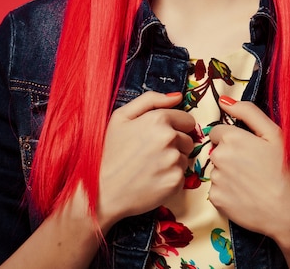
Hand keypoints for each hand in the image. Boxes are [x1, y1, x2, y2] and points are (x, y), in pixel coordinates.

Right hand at [97, 91, 194, 230]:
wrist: (101, 192)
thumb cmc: (109, 152)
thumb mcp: (121, 116)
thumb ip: (150, 100)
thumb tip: (178, 96)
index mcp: (158, 119)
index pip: (187, 120)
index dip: (175, 127)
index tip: (160, 136)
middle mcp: (170, 138)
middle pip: (188, 139)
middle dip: (175, 144)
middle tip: (152, 153)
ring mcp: (174, 161)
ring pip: (185, 158)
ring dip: (173, 161)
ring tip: (151, 166)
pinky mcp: (176, 182)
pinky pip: (182, 176)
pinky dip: (171, 178)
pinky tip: (153, 179)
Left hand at [208, 98, 289, 254]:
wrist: (289, 211)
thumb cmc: (284, 168)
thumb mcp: (273, 133)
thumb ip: (248, 112)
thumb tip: (224, 101)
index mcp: (232, 138)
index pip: (218, 131)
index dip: (232, 139)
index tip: (247, 149)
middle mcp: (219, 157)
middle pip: (216, 150)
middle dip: (229, 155)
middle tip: (252, 166)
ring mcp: (216, 179)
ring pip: (216, 171)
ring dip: (228, 174)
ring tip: (250, 182)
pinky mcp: (216, 200)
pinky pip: (216, 190)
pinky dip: (227, 192)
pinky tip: (244, 195)